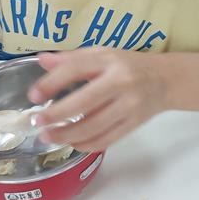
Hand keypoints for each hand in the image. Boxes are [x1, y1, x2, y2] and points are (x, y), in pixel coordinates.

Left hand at [27, 47, 166, 152]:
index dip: (52, 83)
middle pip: (84, 102)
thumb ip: (72, 58)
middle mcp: (121, 82)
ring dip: (67, 135)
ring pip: (94, 126)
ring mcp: (129, 105)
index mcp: (110, 60)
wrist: (165, 80)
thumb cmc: (129, 65)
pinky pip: (106, 140)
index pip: (76, 68)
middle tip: (37, 122)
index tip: (33, 96)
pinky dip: (86, 145)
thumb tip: (41, 60)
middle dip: (56, 115)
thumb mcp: (103, 54)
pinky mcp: (134, 124)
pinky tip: (72, 143)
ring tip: (48, 136)